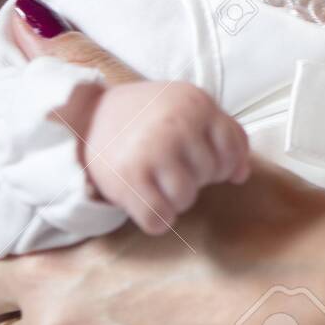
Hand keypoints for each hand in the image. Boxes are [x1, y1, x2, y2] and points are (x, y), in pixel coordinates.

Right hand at [13, 0, 251, 233]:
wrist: (84, 117)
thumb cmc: (145, 115)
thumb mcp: (188, 107)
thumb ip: (223, 132)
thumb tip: (241, 173)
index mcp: (196, 103)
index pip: (233, 151)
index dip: (222, 164)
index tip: (203, 162)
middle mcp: (176, 125)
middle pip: (210, 177)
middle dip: (194, 178)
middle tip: (169, 166)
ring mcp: (151, 152)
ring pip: (186, 201)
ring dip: (175, 200)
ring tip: (157, 182)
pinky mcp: (127, 179)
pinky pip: (159, 221)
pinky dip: (156, 220)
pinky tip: (146, 201)